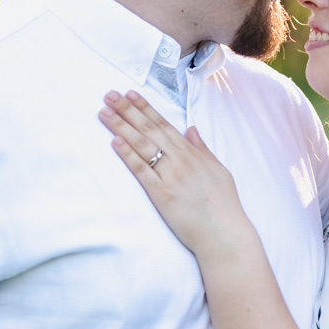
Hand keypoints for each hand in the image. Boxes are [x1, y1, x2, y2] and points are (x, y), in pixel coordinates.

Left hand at [99, 91, 251, 258]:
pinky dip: (128, 155)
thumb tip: (191, 130)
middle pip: (148, 129)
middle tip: (109, 95)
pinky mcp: (162, 194)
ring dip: (121, 127)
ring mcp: (170, 176)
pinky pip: (142, 170)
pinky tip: (115, 142)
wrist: (224, 233)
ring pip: (142, 145)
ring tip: (104, 113)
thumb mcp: (218, 169)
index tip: (130, 94)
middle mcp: (180, 160)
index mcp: (192, 153)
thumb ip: (202, 149)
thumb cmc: (223, 205)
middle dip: (127, 110)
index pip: (163, 124)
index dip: (145, 108)